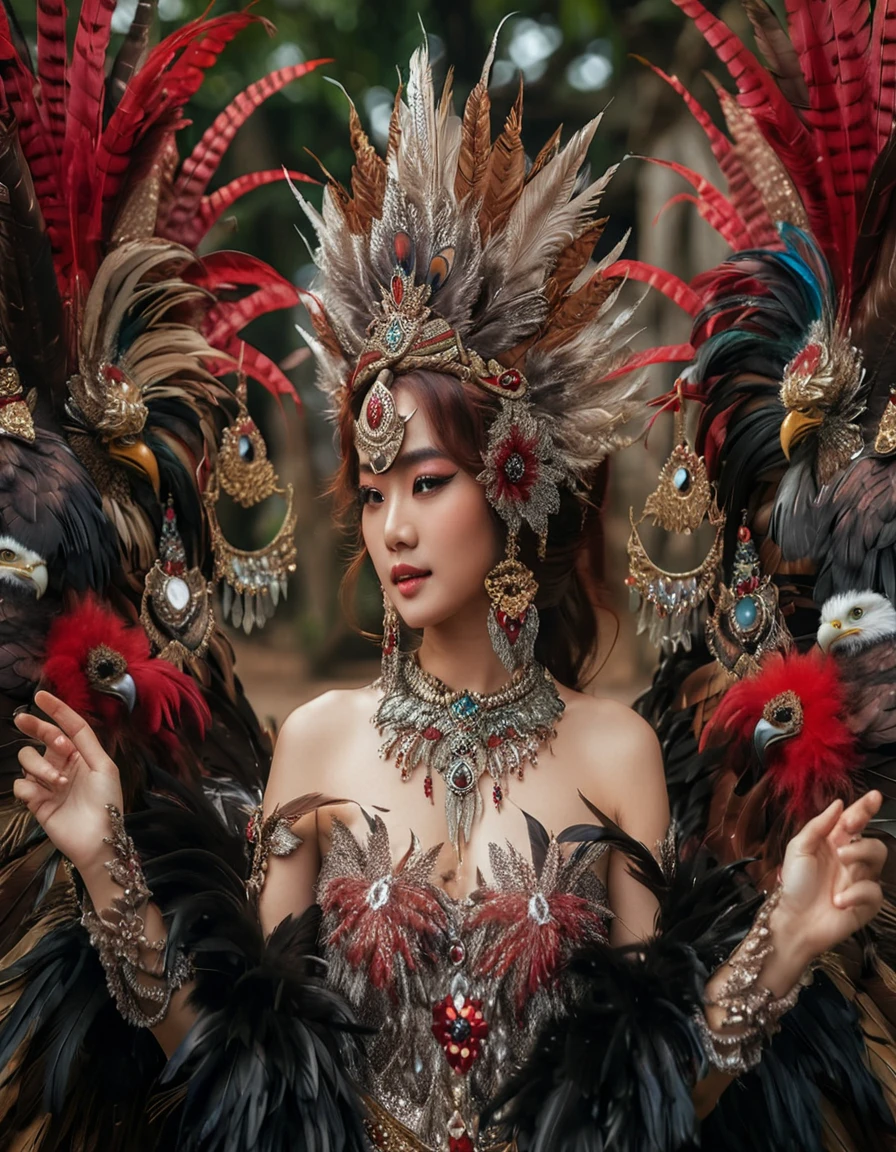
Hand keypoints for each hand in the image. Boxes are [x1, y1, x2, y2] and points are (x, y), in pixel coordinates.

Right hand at [14, 690, 123, 871]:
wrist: (97, 838)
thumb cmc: (106, 802)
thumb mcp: (104, 766)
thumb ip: (86, 741)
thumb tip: (67, 720)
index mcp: (81, 753)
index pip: (67, 725)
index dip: (54, 710)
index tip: (39, 696)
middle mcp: (62, 763)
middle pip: (41, 737)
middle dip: (33, 726)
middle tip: (23, 720)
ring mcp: (47, 781)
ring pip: (28, 758)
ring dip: (41, 766)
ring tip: (59, 782)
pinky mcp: (35, 800)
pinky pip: (21, 785)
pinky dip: (31, 787)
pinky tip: (46, 796)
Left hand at [777, 791, 885, 964]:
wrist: (794, 921)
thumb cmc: (795, 885)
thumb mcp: (798, 848)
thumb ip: (818, 825)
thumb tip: (838, 804)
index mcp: (833, 843)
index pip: (853, 821)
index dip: (865, 808)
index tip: (874, 796)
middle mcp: (850, 859)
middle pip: (870, 837)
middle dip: (862, 828)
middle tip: (848, 829)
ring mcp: (860, 880)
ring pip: (877, 857)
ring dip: (860, 853)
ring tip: (841, 859)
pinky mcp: (866, 902)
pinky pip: (873, 891)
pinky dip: (856, 892)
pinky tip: (838, 899)